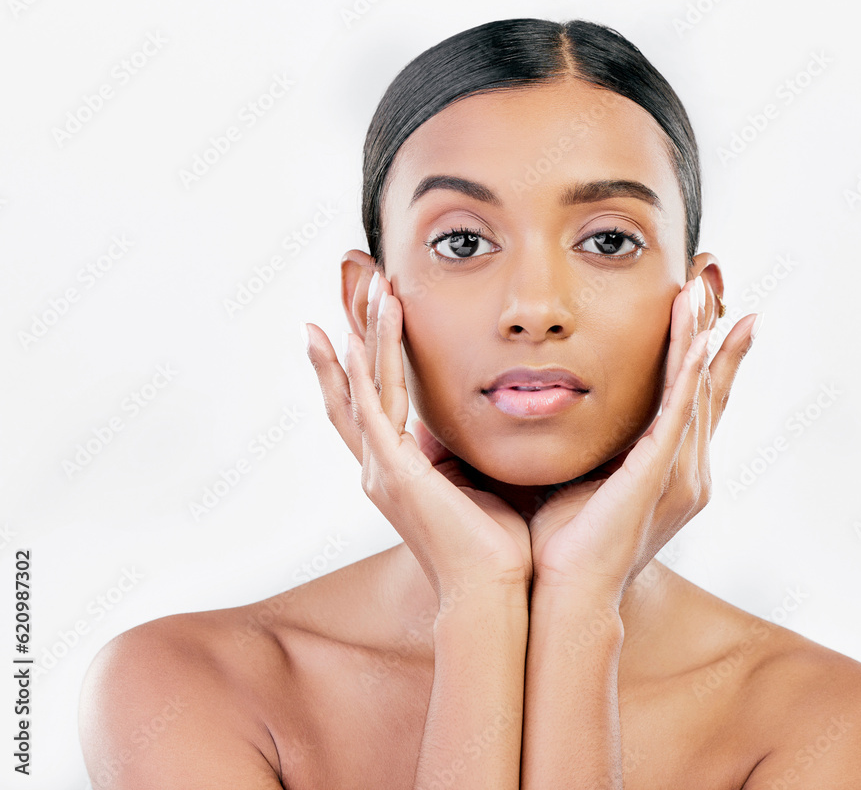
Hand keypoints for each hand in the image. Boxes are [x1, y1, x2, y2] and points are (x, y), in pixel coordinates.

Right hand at [303, 271, 531, 601]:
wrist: (497, 590)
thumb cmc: (496, 545)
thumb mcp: (476, 482)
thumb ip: (463, 452)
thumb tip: (475, 427)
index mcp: (397, 472)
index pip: (368, 403)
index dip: (357, 361)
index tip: (354, 318)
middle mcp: (379, 468)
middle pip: (351, 388)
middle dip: (350, 334)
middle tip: (352, 283)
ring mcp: (381, 470)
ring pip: (363, 387)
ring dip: (364, 334)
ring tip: (368, 286)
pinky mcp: (394, 472)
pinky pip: (372, 409)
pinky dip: (361, 371)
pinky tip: (354, 336)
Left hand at [527, 275, 758, 603]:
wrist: (563, 592)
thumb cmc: (560, 542)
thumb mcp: (575, 475)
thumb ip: (578, 439)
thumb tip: (537, 398)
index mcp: (667, 470)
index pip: (693, 399)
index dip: (705, 353)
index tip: (706, 308)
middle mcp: (686, 468)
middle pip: (708, 384)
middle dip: (712, 329)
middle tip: (713, 276)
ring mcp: (678, 469)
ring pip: (696, 387)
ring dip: (699, 332)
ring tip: (700, 285)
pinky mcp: (659, 472)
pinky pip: (679, 410)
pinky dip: (688, 368)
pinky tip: (693, 331)